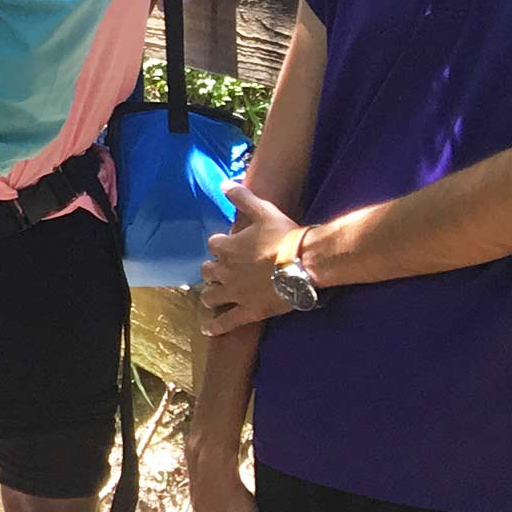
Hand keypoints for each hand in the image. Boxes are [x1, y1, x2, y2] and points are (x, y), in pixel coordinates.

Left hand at [199, 185, 303, 335]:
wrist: (304, 264)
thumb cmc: (284, 236)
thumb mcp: (263, 211)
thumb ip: (243, 197)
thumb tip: (224, 183)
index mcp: (227, 247)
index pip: (213, 244)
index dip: (220, 245)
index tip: (228, 246)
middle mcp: (225, 270)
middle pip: (208, 271)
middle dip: (212, 270)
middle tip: (220, 272)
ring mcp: (234, 292)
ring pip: (211, 295)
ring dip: (211, 295)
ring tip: (213, 296)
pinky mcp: (246, 311)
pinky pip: (225, 321)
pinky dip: (215, 326)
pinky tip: (208, 328)